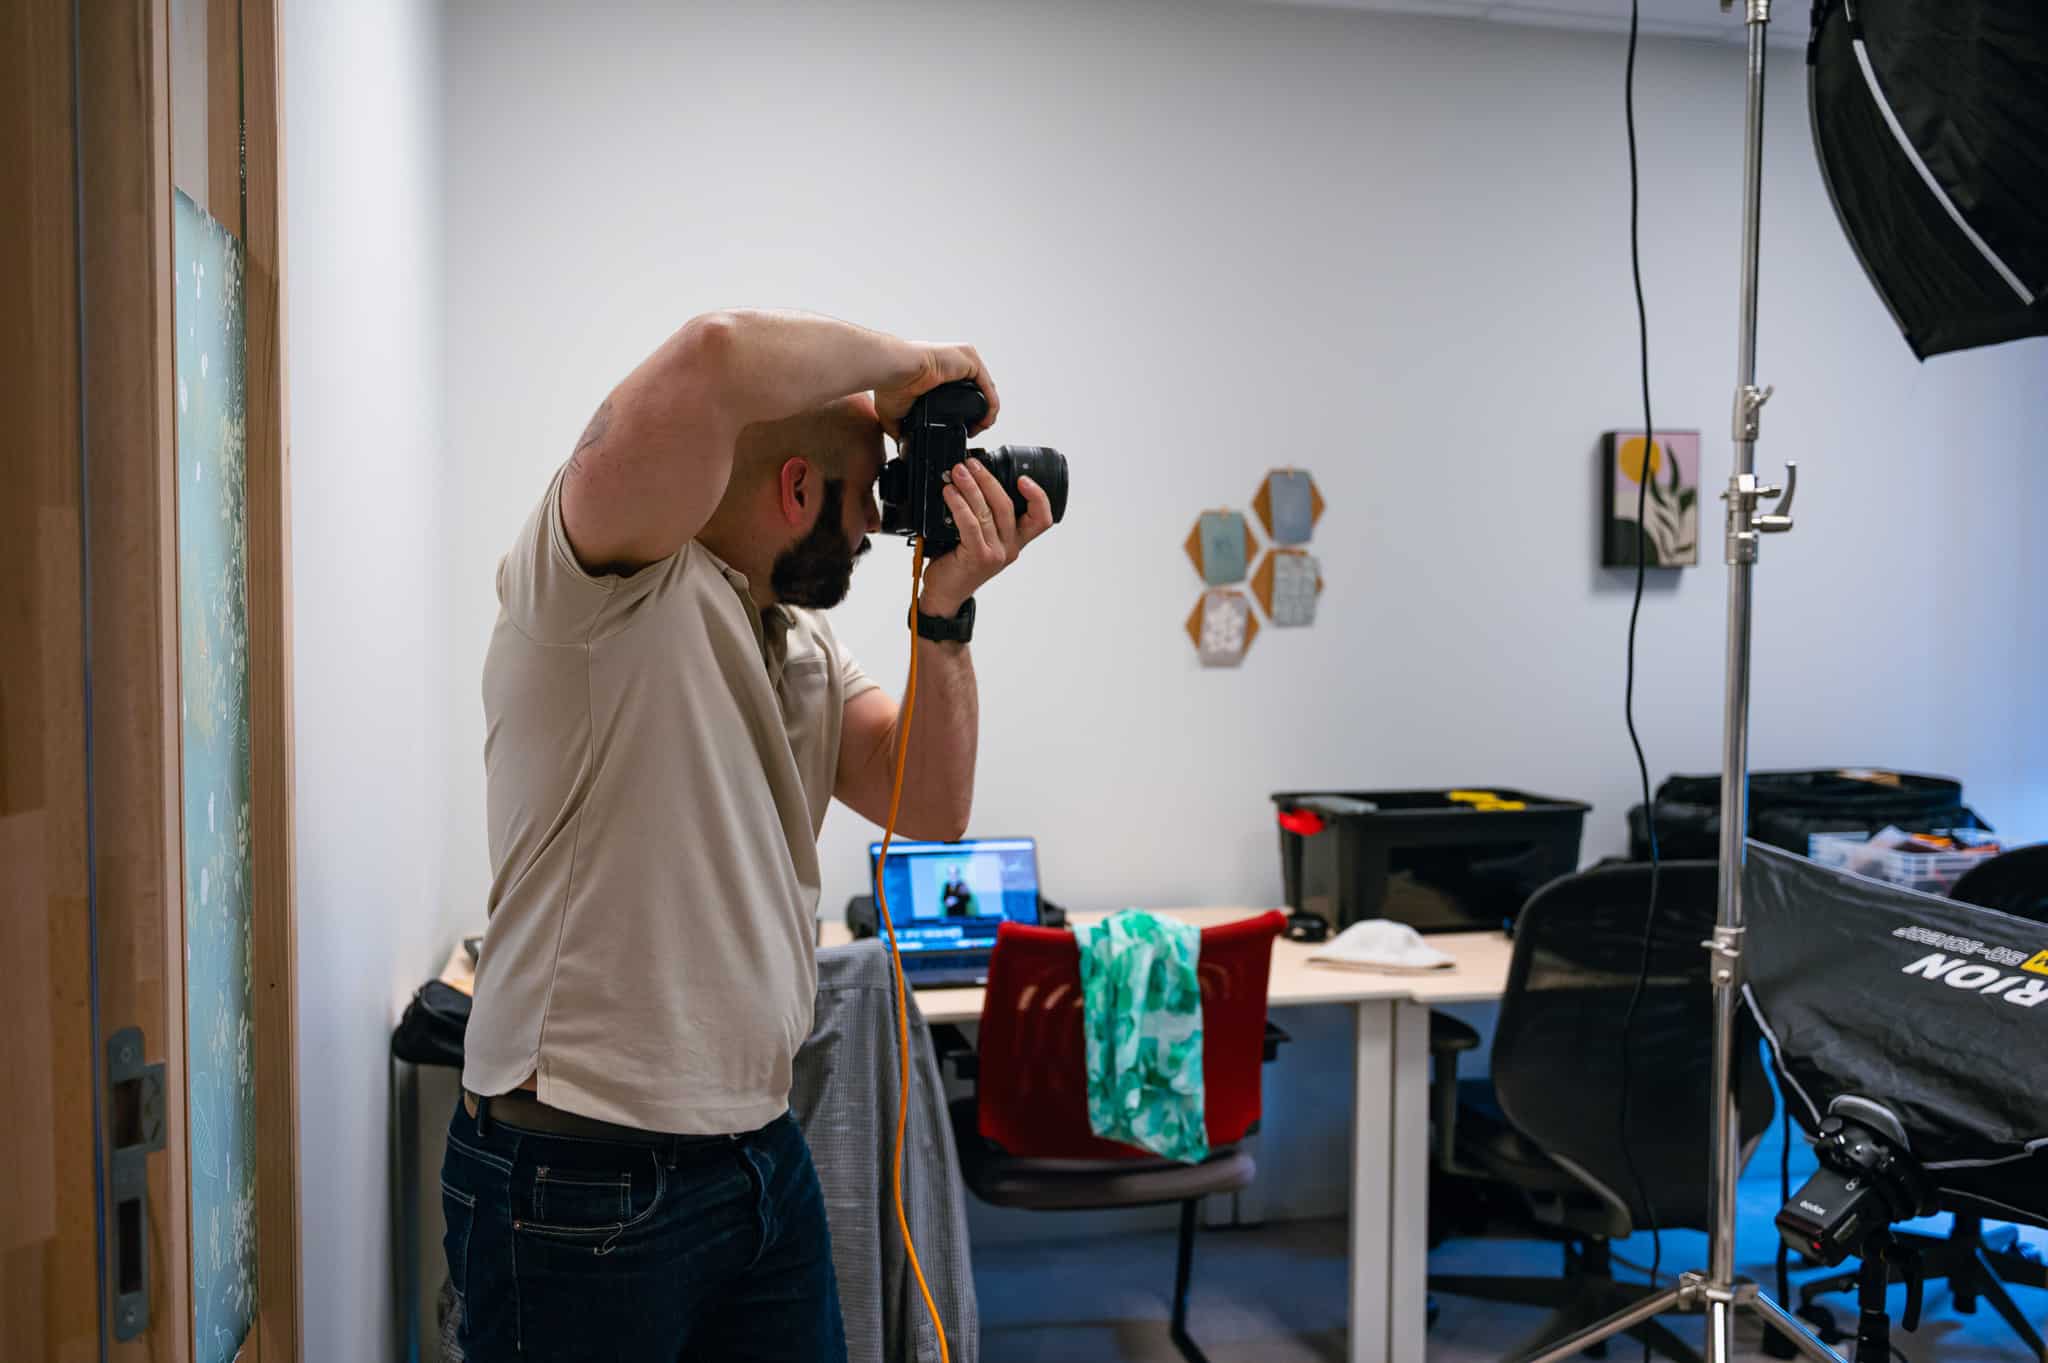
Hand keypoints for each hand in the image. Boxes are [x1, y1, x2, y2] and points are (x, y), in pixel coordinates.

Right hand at [874, 343, 998, 438]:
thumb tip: (902, 445)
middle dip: (978, 414)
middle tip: (972, 431)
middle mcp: (954, 362)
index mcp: (940, 371)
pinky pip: (988, 387)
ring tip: (979, 429)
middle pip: (978, 391)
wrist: (893, 371)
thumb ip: (902, 428)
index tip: (963, 430)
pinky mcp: (970, 360)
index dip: (967, 414)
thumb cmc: (890, 384)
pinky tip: (984, 422)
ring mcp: (963, 359)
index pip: (963, 391)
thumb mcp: (897, 412)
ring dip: (986, 412)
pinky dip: (990, 407)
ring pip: (986, 389)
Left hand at [917, 458, 1055, 619]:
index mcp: (1016, 541)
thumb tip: (973, 481)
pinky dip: (959, 504)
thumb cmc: (959, 564)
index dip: (1038, 497)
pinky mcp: (978, 556)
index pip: (1041, 519)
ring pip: (987, 512)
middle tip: (971, 464)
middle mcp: (1010, 547)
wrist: (945, 594)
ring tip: (957, 473)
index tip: (1023, 478)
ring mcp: (996, 553)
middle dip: (988, 480)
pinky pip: (970, 524)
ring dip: (970, 487)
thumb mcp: (980, 539)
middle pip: (1007, 506)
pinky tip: (949, 493)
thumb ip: (984, 516)